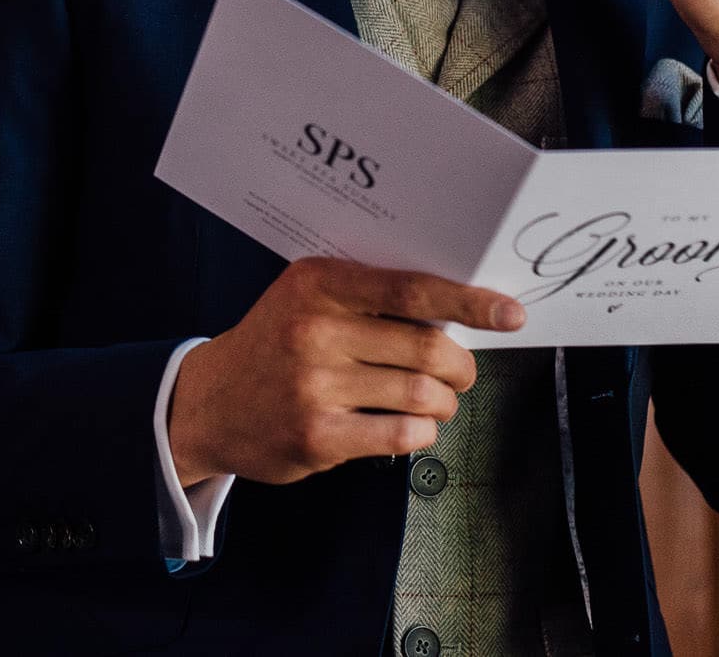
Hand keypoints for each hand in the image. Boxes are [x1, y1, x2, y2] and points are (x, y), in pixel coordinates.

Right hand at [165, 256, 524, 487]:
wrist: (208, 403)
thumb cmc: (274, 345)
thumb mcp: (306, 299)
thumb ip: (368, 298)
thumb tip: (455, 311)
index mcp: (317, 283)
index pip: (411, 288)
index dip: (469, 301)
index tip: (510, 314)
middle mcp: (314, 330)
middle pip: (428, 348)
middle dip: (461, 367)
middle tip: (461, 373)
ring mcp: (314, 386)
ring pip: (422, 394)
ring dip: (444, 404)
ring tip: (434, 403)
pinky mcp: (318, 435)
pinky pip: (403, 435)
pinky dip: (421, 433)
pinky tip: (410, 427)